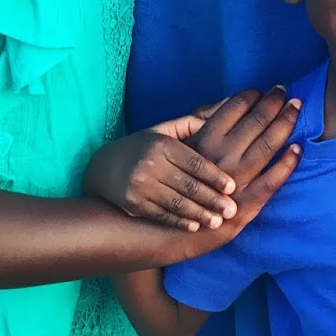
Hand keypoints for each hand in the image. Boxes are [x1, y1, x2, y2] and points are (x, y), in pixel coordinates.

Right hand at [84, 106, 237, 231]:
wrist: (103, 167)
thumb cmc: (143, 146)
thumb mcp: (164, 130)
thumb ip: (192, 123)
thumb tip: (224, 108)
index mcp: (161, 144)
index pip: (193, 161)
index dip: (214, 175)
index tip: (232, 186)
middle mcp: (149, 165)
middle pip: (187, 185)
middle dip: (212, 199)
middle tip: (231, 209)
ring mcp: (139, 186)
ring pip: (176, 203)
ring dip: (199, 214)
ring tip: (218, 222)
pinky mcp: (132, 204)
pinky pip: (161, 215)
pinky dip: (179, 222)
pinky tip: (195, 226)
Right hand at [182, 86, 302, 253]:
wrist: (167, 227)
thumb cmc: (175, 178)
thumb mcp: (177, 143)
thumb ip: (199, 120)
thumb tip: (228, 101)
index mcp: (203, 138)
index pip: (235, 106)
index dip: (253, 94)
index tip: (264, 90)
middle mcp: (219, 156)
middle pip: (256, 121)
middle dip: (274, 102)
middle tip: (287, 92)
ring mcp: (232, 181)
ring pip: (266, 146)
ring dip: (285, 123)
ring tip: (297, 107)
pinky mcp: (242, 206)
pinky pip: (270, 183)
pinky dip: (287, 164)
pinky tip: (298, 148)